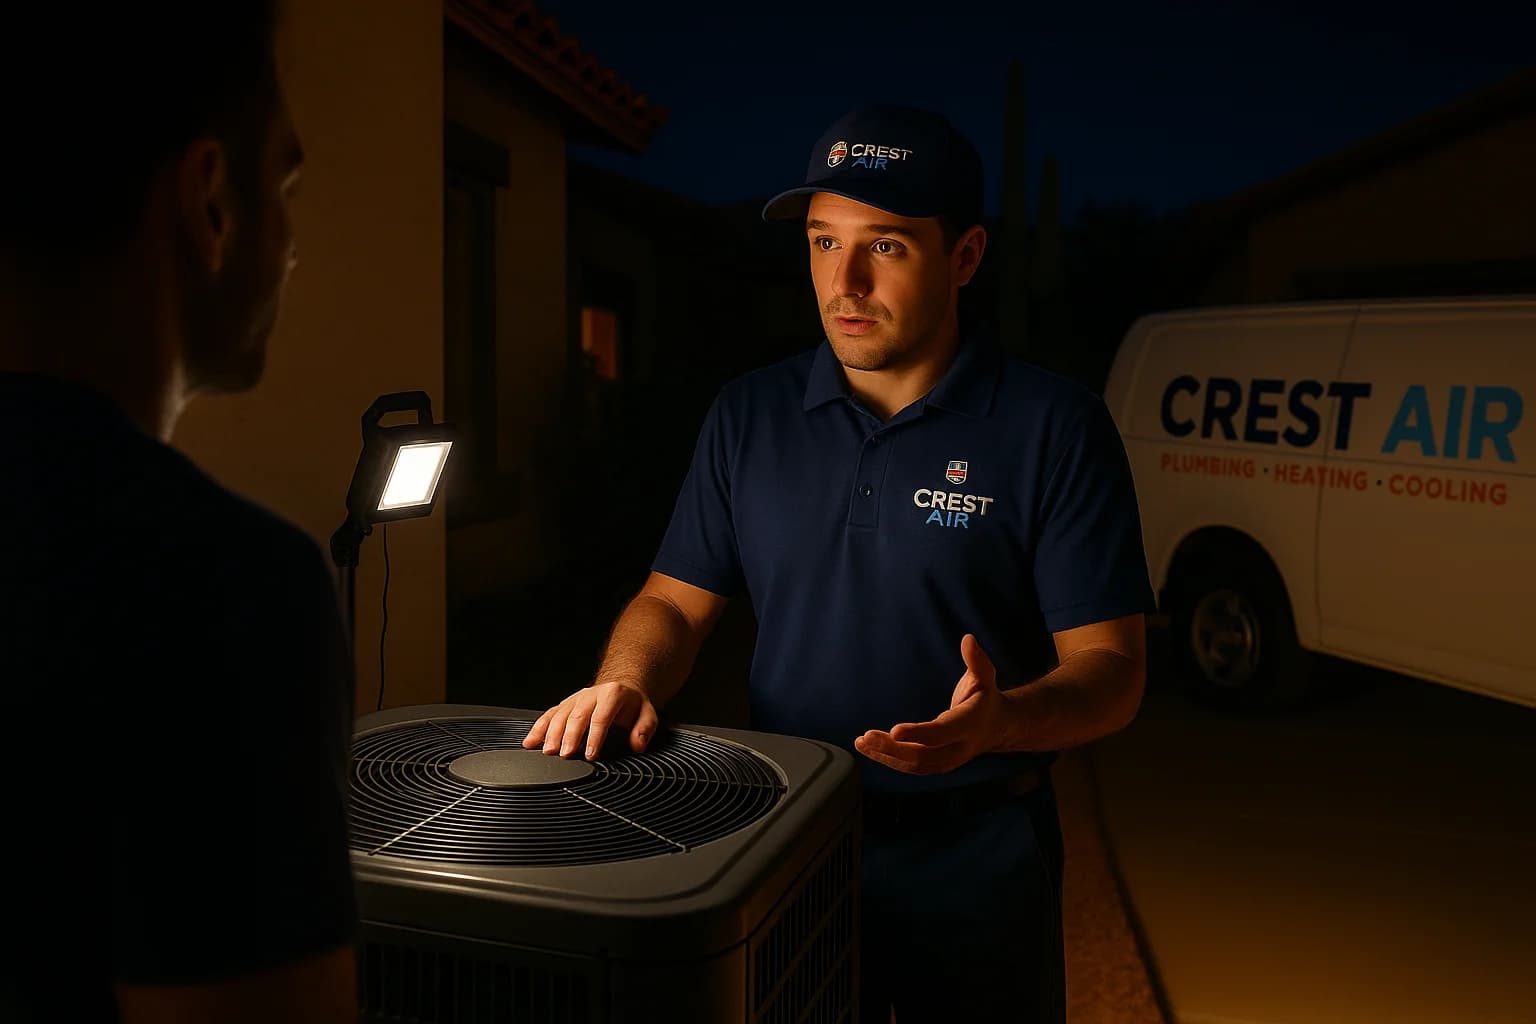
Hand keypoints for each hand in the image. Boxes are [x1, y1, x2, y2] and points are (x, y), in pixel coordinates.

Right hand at [521, 680, 659, 760]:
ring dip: (551, 733)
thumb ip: (645, 729)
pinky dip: (538, 729)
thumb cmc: (632, 705)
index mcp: (612, 694)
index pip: (601, 717)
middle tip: (566, 754)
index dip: (595, 737)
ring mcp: (575, 699)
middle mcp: (590, 694)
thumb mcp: (647, 713)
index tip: (591, 755)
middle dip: (570, 736)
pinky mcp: (564, 705)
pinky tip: (530, 742)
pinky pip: (549, 715)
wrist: (620, 688)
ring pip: (560, 714)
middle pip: (577, 716)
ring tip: (548, 751)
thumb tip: (637, 743)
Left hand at [854, 634, 1004, 774]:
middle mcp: (958, 748)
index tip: (894, 730)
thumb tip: (968, 639)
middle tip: (867, 736)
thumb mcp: (985, 677)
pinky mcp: (936, 766)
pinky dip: (888, 759)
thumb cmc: (984, 698)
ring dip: (885, 755)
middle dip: (893, 748)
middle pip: (923, 755)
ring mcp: (947, 761)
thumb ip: (976, 660)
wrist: (994, 728)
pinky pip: (911, 767)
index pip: (942, 732)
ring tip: (862, 743)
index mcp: (969, 725)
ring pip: (914, 765)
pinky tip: (868, 748)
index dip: (919, 733)